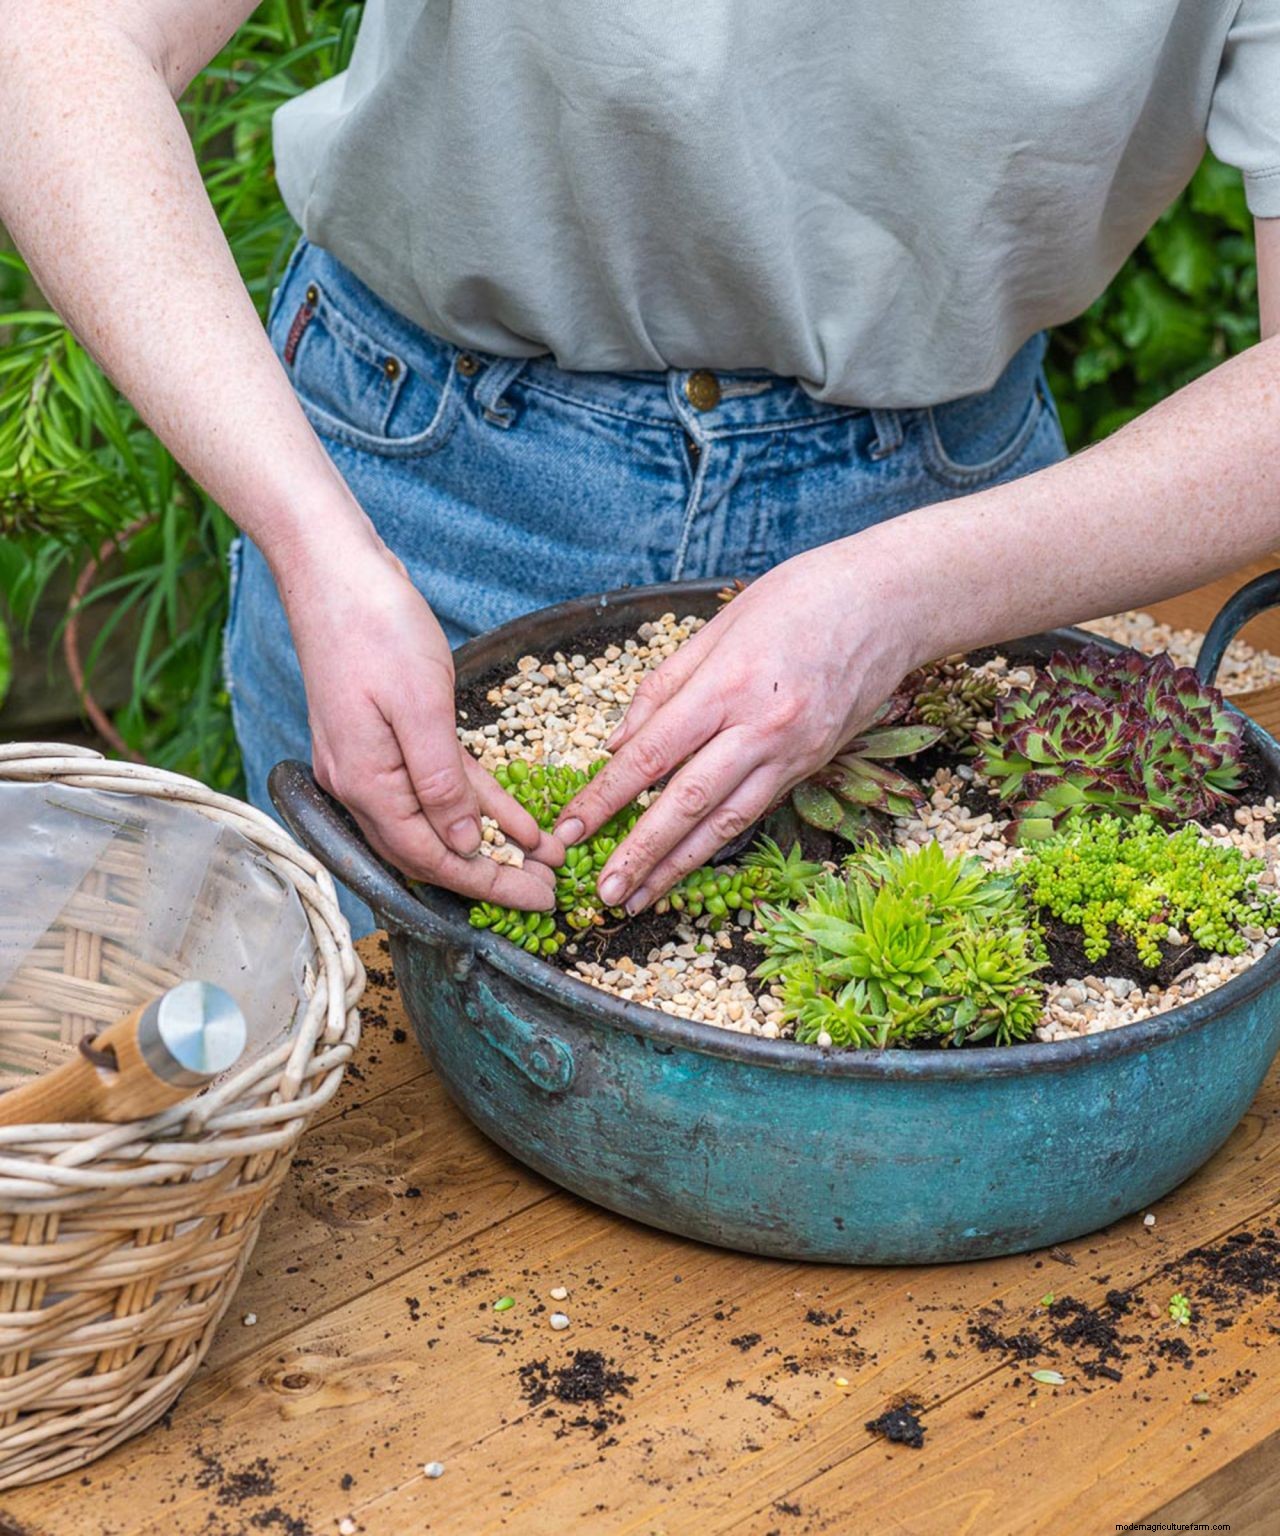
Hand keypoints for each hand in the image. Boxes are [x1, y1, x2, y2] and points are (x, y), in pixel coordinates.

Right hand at [278, 528, 564, 908]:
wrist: (334, 570)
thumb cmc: (375, 627)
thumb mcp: (420, 705)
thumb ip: (440, 780)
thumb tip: (461, 843)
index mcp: (365, 783)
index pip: (431, 857)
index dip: (486, 884)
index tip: (537, 900)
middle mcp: (361, 785)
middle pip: (432, 852)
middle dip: (492, 876)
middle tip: (548, 893)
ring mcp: (372, 764)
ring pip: (439, 822)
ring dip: (491, 842)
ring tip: (545, 860)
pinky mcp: (386, 741)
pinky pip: (439, 785)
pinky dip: (477, 803)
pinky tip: (519, 819)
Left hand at [553, 542, 915, 911]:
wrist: (891, 603)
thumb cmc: (800, 598)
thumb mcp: (719, 626)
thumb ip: (663, 687)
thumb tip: (617, 743)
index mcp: (728, 685)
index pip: (651, 755)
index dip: (605, 798)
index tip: (568, 830)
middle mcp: (761, 728)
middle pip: (685, 803)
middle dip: (638, 853)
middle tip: (600, 892)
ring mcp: (791, 753)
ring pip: (724, 823)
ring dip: (676, 867)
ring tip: (638, 901)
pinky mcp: (812, 765)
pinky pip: (754, 811)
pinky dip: (716, 843)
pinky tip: (689, 865)